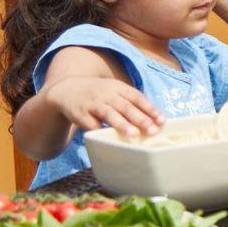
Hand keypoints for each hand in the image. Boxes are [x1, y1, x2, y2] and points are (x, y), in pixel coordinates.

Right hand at [43, 76, 164, 138]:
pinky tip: (108, 139)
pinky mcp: (79, 114)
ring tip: (133, 135)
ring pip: (109, 114)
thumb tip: (155, 120)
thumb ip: (131, 103)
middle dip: (140, 119)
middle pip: (126, 106)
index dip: (150, 108)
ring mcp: (92, 103)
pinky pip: (91, 124)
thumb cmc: (99, 95)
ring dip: (122, 124)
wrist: (66, 89)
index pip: (137, 97)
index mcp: (118, 87)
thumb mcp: (115, 92)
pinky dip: (100, 131)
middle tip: (153, 131)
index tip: (161, 120)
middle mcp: (106, 94)